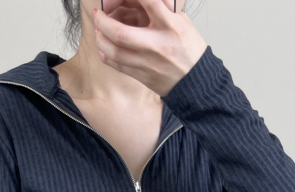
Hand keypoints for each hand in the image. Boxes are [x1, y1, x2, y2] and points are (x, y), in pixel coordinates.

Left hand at [92, 0, 207, 95]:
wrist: (196, 80)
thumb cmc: (188, 49)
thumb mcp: (181, 21)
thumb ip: (160, 8)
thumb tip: (135, 1)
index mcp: (171, 26)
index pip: (148, 1)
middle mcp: (157, 45)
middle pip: (120, 32)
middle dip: (103, 21)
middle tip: (98, 14)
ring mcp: (148, 63)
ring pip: (114, 51)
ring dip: (101, 38)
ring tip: (99, 30)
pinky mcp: (143, 76)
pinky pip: (117, 65)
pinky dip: (106, 54)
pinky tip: (103, 47)